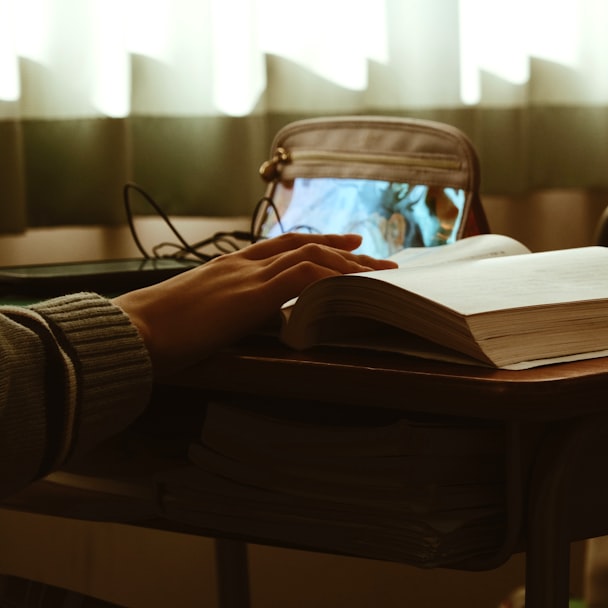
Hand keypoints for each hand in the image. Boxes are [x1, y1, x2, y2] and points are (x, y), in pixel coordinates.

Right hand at [113, 233, 396, 376]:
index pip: (282, 245)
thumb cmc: (154, 333)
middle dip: (345, 250)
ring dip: (348, 265)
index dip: (318, 243)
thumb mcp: (200, 318)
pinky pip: (301, 278)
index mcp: (227, 266)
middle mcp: (241, 264)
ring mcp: (245, 276)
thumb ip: (229, 314)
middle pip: (304, 246)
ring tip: (378, 274)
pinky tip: (353, 287)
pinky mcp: (249, 296)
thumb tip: (257, 325)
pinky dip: (331, 279)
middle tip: (378, 258)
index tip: (347, 244)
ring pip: (310, 257)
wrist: (129, 332)